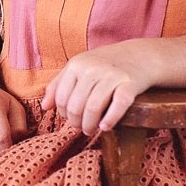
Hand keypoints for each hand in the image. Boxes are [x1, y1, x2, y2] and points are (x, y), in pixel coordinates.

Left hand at [41, 43, 156, 135]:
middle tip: (82, 128)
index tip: (71, 119)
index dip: (63, 114)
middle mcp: (92, 69)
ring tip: (92, 130)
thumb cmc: (105, 65)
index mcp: (76, 64)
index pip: (61, 98)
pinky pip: (118, 105)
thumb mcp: (79, 68)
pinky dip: (110, 119)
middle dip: (76, 123)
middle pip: (75, 106)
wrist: (140, 55)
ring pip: (93, 108)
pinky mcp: (130, 83)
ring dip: (90, 125)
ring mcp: (112, 76)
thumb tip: (44, 107)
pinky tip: (105, 127)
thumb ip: (59, 85)